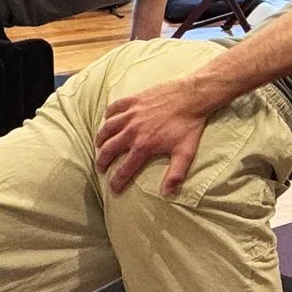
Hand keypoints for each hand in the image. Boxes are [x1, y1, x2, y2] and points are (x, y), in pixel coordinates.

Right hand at [93, 79, 215, 192]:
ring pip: (107, 128)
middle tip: (100, 167)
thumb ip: (175, 175)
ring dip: (101, 139)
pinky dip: (108, 114)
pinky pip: (114, 107)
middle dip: (101, 161)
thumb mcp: (185, 153)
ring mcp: (131, 114)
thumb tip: (167, 194)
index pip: (124, 169)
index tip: (112, 189)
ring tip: (99, 145)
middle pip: (108, 149)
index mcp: (143, 146)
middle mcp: (132, 131)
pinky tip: (107, 119)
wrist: (192, 97)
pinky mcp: (133, 100)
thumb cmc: (189, 125)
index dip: (116, 182)